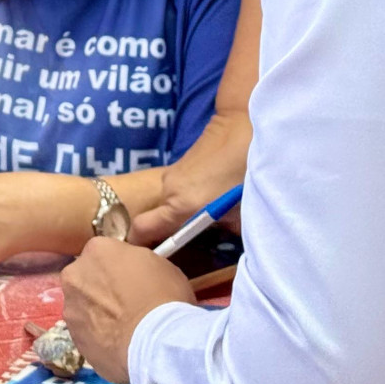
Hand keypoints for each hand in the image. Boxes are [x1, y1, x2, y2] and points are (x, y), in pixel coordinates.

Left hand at [57, 236, 196, 382]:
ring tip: (121, 328)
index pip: (102, 253)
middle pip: (84, 277)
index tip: (128, 280)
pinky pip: (85, 333)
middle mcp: (75, 275)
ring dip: (95, 313)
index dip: (116, 268)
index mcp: (97, 249)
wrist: (156, 343)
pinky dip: (97, 337)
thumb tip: (129, 270)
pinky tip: (117, 344)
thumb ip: (133, 261)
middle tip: (122, 304)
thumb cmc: (163, 298)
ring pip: (81, 306)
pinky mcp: (73, 338)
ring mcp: (71, 308)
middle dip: (98, 288)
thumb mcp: (159, 264)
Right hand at [129, 111, 247, 244]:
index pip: (142, 230)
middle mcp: (169, 190)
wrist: (243, 125)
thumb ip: (226, 229)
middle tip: (185, 242)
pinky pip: (177, 190)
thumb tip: (218, 232)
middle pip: (155, 218)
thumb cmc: (245, 171)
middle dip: (165, 230)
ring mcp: (173, 175)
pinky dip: (186, 197)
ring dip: (178, 211)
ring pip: (167, 203)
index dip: (139, 245)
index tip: (145, 258)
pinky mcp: (180, 164)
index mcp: (181, 205)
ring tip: (203, 217)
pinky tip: (208, 196)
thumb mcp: (243, 210)